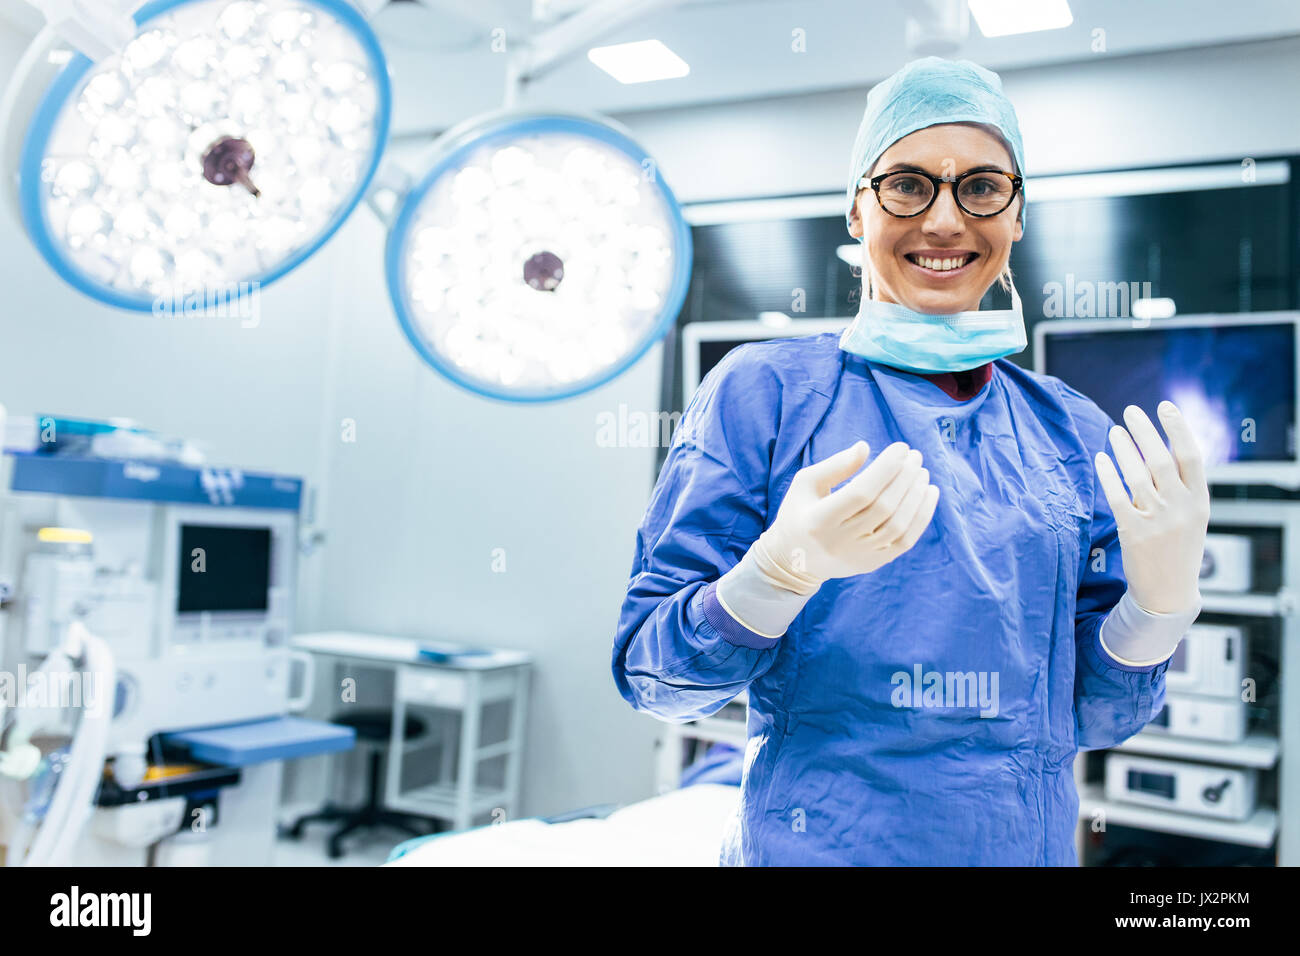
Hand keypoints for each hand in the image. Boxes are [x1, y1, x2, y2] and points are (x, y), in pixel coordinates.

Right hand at [753, 440, 939, 594]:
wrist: (795, 560)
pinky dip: (921, 516)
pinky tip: (928, 493)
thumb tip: (865, 447)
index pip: (860, 493)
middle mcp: (840, 542)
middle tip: (915, 456)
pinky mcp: (872, 564)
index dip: (885, 469)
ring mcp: (859, 556)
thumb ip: (834, 466)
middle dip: (905, 477)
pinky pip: (905, 541)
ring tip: (922, 473)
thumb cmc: (799, 512)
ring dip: (916, 496)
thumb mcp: (805, 484)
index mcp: (819, 520)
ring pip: (898, 526)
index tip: (901, 448)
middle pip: (883, 508)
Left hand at [1095, 402, 1209, 614]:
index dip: (1178, 428)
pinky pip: (1117, 496)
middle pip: (1161, 459)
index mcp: (1200, 501)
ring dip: (1124, 448)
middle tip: (1131, 411)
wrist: (1168, 593)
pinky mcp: (1134, 532)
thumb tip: (1161, 446)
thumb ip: (1181, 485)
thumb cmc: (1178, 548)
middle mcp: (1181, 508)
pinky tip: (1101, 458)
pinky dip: (1108, 474)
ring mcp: (1157, 520)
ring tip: (1114, 431)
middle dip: (1146, 431)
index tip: (1164, 406)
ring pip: (1138, 474)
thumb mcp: (1191, 516)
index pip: (1192, 456)